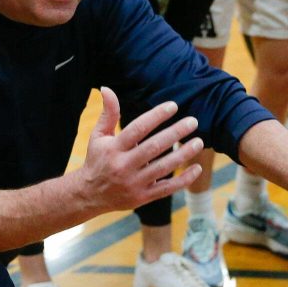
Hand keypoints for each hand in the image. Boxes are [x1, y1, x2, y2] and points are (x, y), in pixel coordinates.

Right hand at [80, 87, 202, 211]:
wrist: (89, 195)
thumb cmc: (97, 160)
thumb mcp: (98, 136)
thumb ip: (108, 114)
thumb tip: (107, 88)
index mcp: (113, 148)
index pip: (137, 129)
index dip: (156, 116)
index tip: (173, 106)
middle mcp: (124, 166)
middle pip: (154, 147)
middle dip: (175, 133)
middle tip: (193, 121)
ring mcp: (134, 183)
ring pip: (163, 168)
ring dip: (183, 154)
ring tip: (199, 142)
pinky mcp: (142, 197)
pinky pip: (167, 188)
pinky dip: (184, 179)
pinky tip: (197, 168)